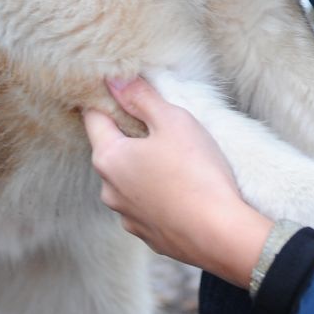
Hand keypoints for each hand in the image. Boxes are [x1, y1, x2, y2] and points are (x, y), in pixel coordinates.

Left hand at [81, 76, 274, 286]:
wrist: (220, 234)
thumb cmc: (196, 173)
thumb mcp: (172, 121)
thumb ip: (141, 97)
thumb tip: (114, 79)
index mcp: (109, 158)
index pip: (93, 117)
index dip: (106, 99)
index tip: (123, 89)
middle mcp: (109, 190)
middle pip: (111, 149)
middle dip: (130, 133)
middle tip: (161, 122)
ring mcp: (127, 216)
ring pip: (129, 179)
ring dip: (145, 165)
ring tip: (178, 158)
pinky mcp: (148, 235)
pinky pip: (146, 204)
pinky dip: (158, 193)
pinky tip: (183, 188)